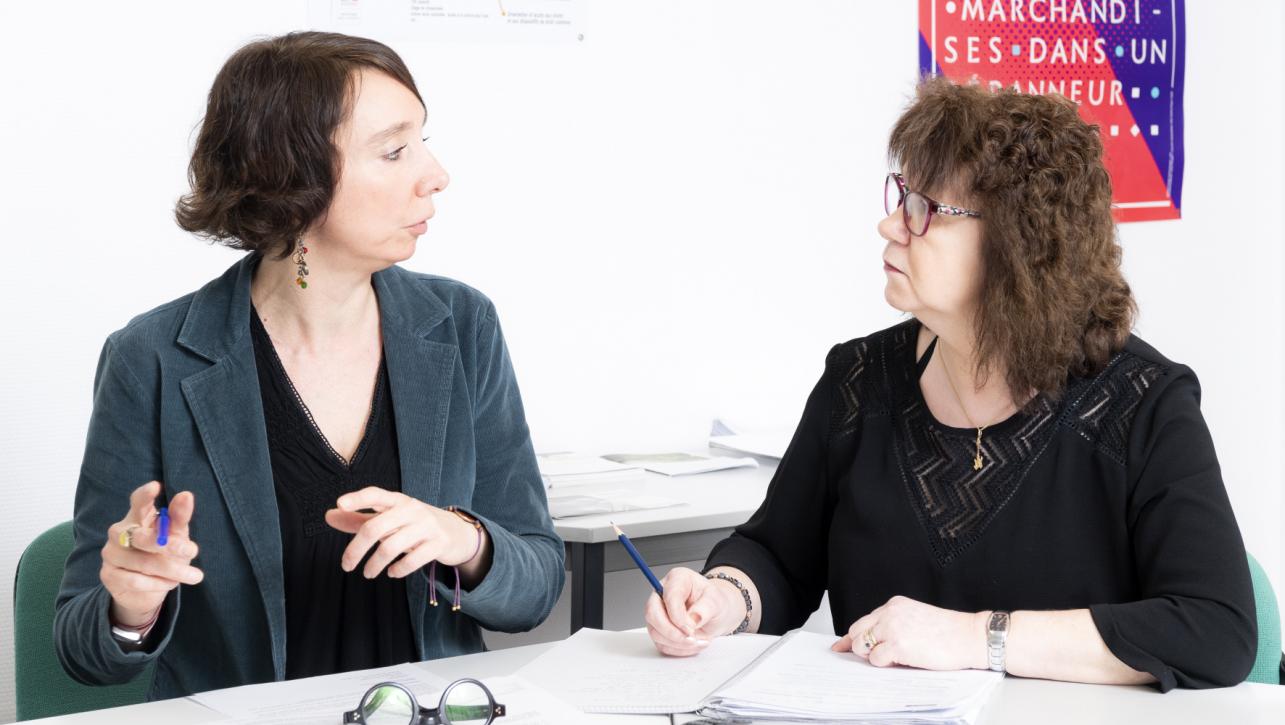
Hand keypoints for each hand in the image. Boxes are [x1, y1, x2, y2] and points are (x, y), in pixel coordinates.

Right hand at [100, 481, 201, 626]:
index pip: (138, 502)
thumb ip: (179, 518)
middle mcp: (119, 532)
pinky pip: (136, 581)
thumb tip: (186, 495)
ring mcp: (111, 554)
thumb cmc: (163, 555)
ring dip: (173, 570)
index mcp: (137, 517)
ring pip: (144, 563)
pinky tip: (171, 583)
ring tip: (194, 575)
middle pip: (142, 536)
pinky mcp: (109, 575)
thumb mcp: (176, 536)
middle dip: (169, 545)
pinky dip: (158, 583)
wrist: (146, 590)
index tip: (156, 486)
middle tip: (193, 551)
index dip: (145, 495)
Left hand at [324, 488, 482, 578]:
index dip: (358, 498)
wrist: (456, 532)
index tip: (340, 503)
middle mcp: (412, 509)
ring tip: (368, 573)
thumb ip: (359, 518)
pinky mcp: (439, 543)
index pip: (376, 494)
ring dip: (374, 564)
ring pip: (391, 546)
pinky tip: (392, 573)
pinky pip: (413, 559)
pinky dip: (398, 569)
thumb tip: (328, 515)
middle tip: (346, 565)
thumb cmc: (413, 525)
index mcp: (398, 500)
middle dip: (356, 549)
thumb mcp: (389, 519)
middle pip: (376, 527)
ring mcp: (427, 525)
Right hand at [644, 567, 745, 656]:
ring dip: (676, 643)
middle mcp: (663, 595)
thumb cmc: (715, 602)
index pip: (668, 596)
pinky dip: (678, 649)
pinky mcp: (659, 631)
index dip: (677, 615)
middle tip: (690, 638)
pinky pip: (662, 644)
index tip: (690, 628)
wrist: (717, 615)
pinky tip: (693, 644)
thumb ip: (705, 608)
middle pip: (652, 614)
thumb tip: (692, 619)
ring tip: (697, 641)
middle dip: (671, 632)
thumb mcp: (717, 601)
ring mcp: (658, 613)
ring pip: (655, 632)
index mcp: (677, 579)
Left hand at [832, 595, 987, 670]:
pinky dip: (884, 663)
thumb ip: (893, 625)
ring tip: (895, 657)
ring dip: (873, 656)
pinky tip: (901, 661)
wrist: (970, 636)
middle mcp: (890, 612)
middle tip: (875, 656)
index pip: (864, 620)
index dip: (852, 636)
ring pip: (863, 645)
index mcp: (894, 604)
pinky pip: (875, 659)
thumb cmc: (949, 632)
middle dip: (861, 646)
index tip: (841, 646)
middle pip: (857, 631)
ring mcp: (892, 628)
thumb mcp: (916, 619)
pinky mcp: (898, 644)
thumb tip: (872, 642)